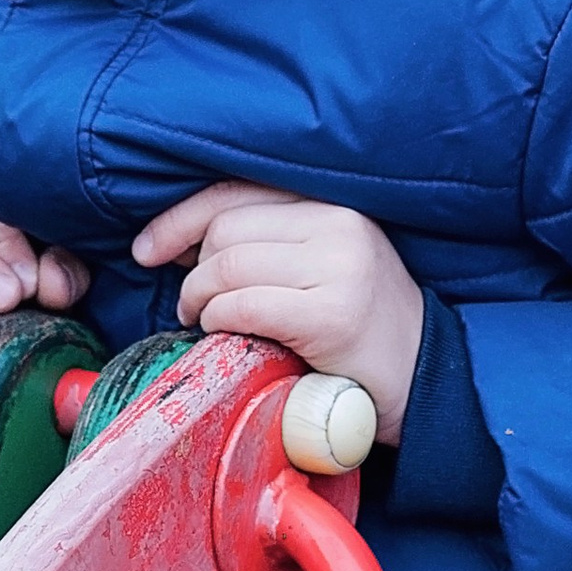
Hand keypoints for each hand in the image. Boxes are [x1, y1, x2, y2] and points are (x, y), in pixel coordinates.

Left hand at [133, 186, 424, 443]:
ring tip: (203, 320)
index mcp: (334, 203)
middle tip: (189, 304)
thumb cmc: (360, 325)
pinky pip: (244, 306)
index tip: (147, 249)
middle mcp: (339, 225)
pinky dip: (219, 320)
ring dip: (198, 298)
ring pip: (228, 266)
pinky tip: (223, 334)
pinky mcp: (332, 316)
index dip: (180, 218)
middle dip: (191, 268)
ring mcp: (338, 269)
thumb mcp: (322, 262)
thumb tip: (179, 239)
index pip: (236, 192)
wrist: (424, 378)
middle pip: (226, 229)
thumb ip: (267, 240)